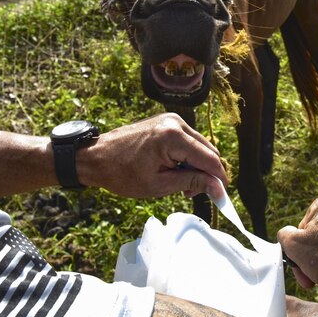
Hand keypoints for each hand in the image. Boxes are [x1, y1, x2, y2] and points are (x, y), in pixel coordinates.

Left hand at [75, 113, 227, 198]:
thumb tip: (218, 187)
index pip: (209, 159)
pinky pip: (188, 140)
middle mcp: (175, 122)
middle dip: (207, 173)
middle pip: (208, 150)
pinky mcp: (166, 121)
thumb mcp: (160, 185)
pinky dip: (187, 157)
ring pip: (199, 145)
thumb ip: (192, 182)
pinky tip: (175, 170)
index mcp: (173, 136)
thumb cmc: (122, 174)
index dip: (218, 179)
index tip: (221, 197)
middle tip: (193, 193)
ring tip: (181, 184)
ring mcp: (171, 119)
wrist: (96, 157)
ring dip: (197, 166)